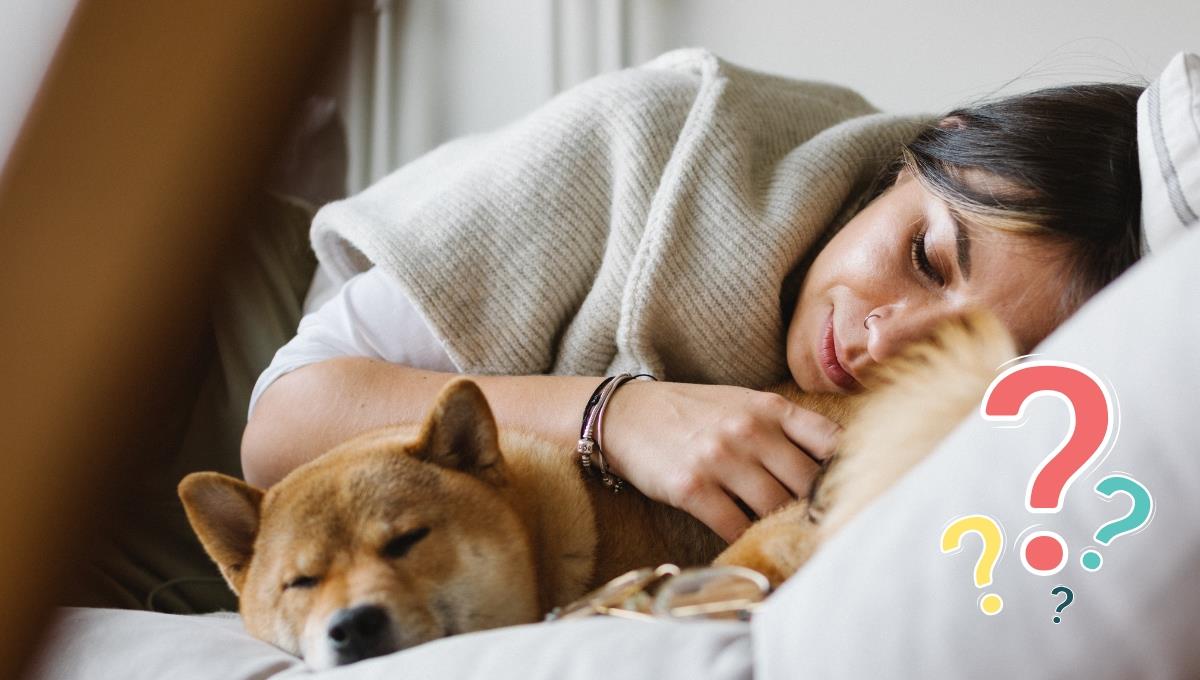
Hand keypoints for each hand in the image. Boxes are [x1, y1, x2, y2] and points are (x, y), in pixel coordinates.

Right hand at [600, 381, 839, 542]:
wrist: (625, 415)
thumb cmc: (691, 413)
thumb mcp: (742, 404)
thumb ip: (785, 428)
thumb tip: (833, 465)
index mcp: (769, 408)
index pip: (831, 441)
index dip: (850, 471)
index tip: (853, 493)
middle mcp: (749, 431)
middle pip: (807, 483)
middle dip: (818, 509)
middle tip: (824, 530)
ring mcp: (720, 460)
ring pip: (775, 508)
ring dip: (783, 528)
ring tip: (790, 540)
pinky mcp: (693, 489)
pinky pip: (736, 526)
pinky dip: (748, 540)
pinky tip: (752, 543)